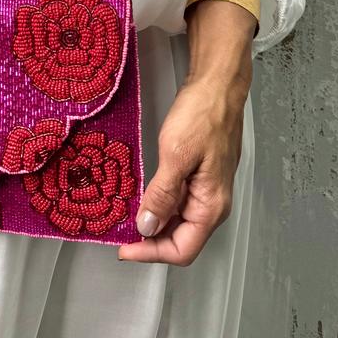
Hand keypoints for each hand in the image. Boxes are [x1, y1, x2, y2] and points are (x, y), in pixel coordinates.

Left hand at [117, 72, 247, 265]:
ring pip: (178, 222)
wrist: (218, 85)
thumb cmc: (204, 113)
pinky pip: (178, 201)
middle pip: (180, 240)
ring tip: (126, 216)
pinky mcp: (200, 176)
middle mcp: (212, 203)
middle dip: (150, 241)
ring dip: (153, 223)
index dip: (151, 252)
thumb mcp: (176, 154)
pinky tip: (142, 196)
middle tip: (120, 233)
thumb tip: (147, 226)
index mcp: (211, 205)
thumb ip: (162, 194)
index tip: (124, 246)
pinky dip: (159, 204)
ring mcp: (207, 190)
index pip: (182, 250)